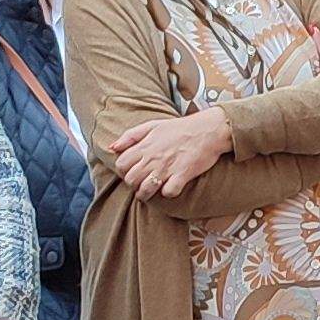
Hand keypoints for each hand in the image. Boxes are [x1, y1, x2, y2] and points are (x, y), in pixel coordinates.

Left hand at [108, 105, 235, 199]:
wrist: (208, 130)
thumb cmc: (179, 128)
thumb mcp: (152, 126)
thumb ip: (130, 136)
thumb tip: (112, 147)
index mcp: (144, 146)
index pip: (121, 165)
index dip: (122, 171)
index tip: (130, 172)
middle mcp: (153, 158)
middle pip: (131, 180)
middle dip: (133, 184)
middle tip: (140, 183)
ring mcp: (167, 167)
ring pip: (146, 189)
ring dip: (145, 194)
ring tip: (148, 193)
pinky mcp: (183, 175)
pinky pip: (169, 192)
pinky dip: (168, 193)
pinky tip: (170, 188)